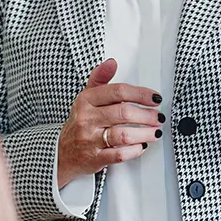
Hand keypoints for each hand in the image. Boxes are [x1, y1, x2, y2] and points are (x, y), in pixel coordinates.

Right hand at [57, 58, 163, 188]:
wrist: (63, 152)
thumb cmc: (81, 122)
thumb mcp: (87, 97)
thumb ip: (100, 78)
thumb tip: (111, 62)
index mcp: (86, 100)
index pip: (118, 91)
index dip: (140, 94)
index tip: (154, 98)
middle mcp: (87, 119)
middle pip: (123, 113)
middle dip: (146, 115)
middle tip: (158, 117)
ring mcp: (90, 139)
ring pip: (123, 135)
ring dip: (145, 134)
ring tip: (155, 131)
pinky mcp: (95, 158)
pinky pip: (119, 155)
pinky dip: (134, 150)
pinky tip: (142, 145)